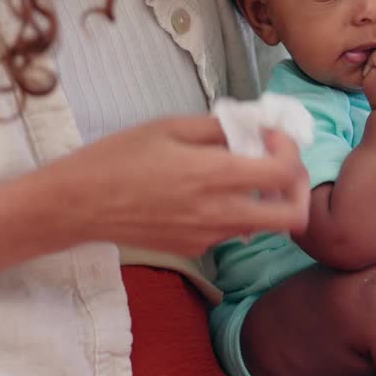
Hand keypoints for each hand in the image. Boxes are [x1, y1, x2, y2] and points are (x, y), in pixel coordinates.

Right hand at [41, 116, 309, 256]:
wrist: (77, 205)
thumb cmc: (119, 157)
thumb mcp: (171, 127)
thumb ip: (221, 127)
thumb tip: (257, 127)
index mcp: (214, 176)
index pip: (285, 173)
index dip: (291, 151)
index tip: (271, 137)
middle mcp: (220, 213)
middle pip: (292, 216)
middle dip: (299, 189)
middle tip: (279, 166)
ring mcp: (209, 236)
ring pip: (265, 225)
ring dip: (268, 199)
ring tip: (240, 173)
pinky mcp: (195, 248)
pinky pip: (235, 231)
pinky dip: (238, 210)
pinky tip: (211, 192)